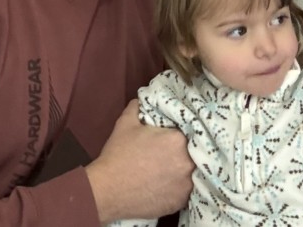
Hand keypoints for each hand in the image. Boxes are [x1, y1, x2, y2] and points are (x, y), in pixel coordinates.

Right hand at [85, 102, 192, 221]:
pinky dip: (178, 187)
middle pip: (194, 152)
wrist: (108, 190)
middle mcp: (188, 163)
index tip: (173, 136)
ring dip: (183, 170)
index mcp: (178, 140)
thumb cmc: (118, 155)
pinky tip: (166, 184)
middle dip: (185, 151)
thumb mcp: (126, 123)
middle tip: (170, 153)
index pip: (190, 131)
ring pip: (192, 172)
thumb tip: (144, 101)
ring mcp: (186, 185)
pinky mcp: (181, 202)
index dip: (182, 133)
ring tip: (169, 170)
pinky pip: (186, 191)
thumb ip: (139, 107)